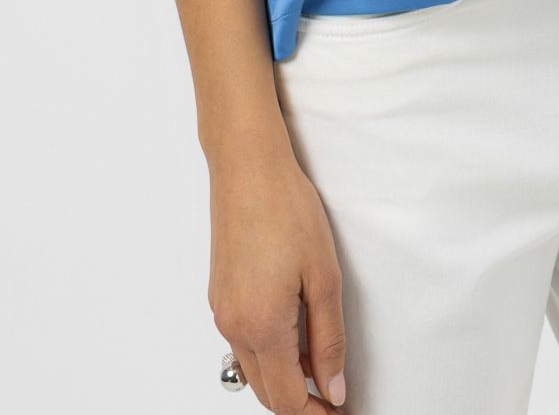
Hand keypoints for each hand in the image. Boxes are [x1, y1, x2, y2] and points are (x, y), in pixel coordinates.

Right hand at [208, 139, 348, 409]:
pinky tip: (294, 333)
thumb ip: (329, 339)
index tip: (340, 411)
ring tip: (320, 362)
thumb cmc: (285, 207)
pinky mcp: (219, 296)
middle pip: (267, 394)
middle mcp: (233, 325)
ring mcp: (222, 311)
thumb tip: (333, 386)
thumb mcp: (323, 275)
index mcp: (261, 325)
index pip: (288, 400)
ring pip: (253, 370)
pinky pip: (243, 343)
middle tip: (334, 395)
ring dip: (284, 378)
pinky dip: (269, 353)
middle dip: (300, 403)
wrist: (246, 167)